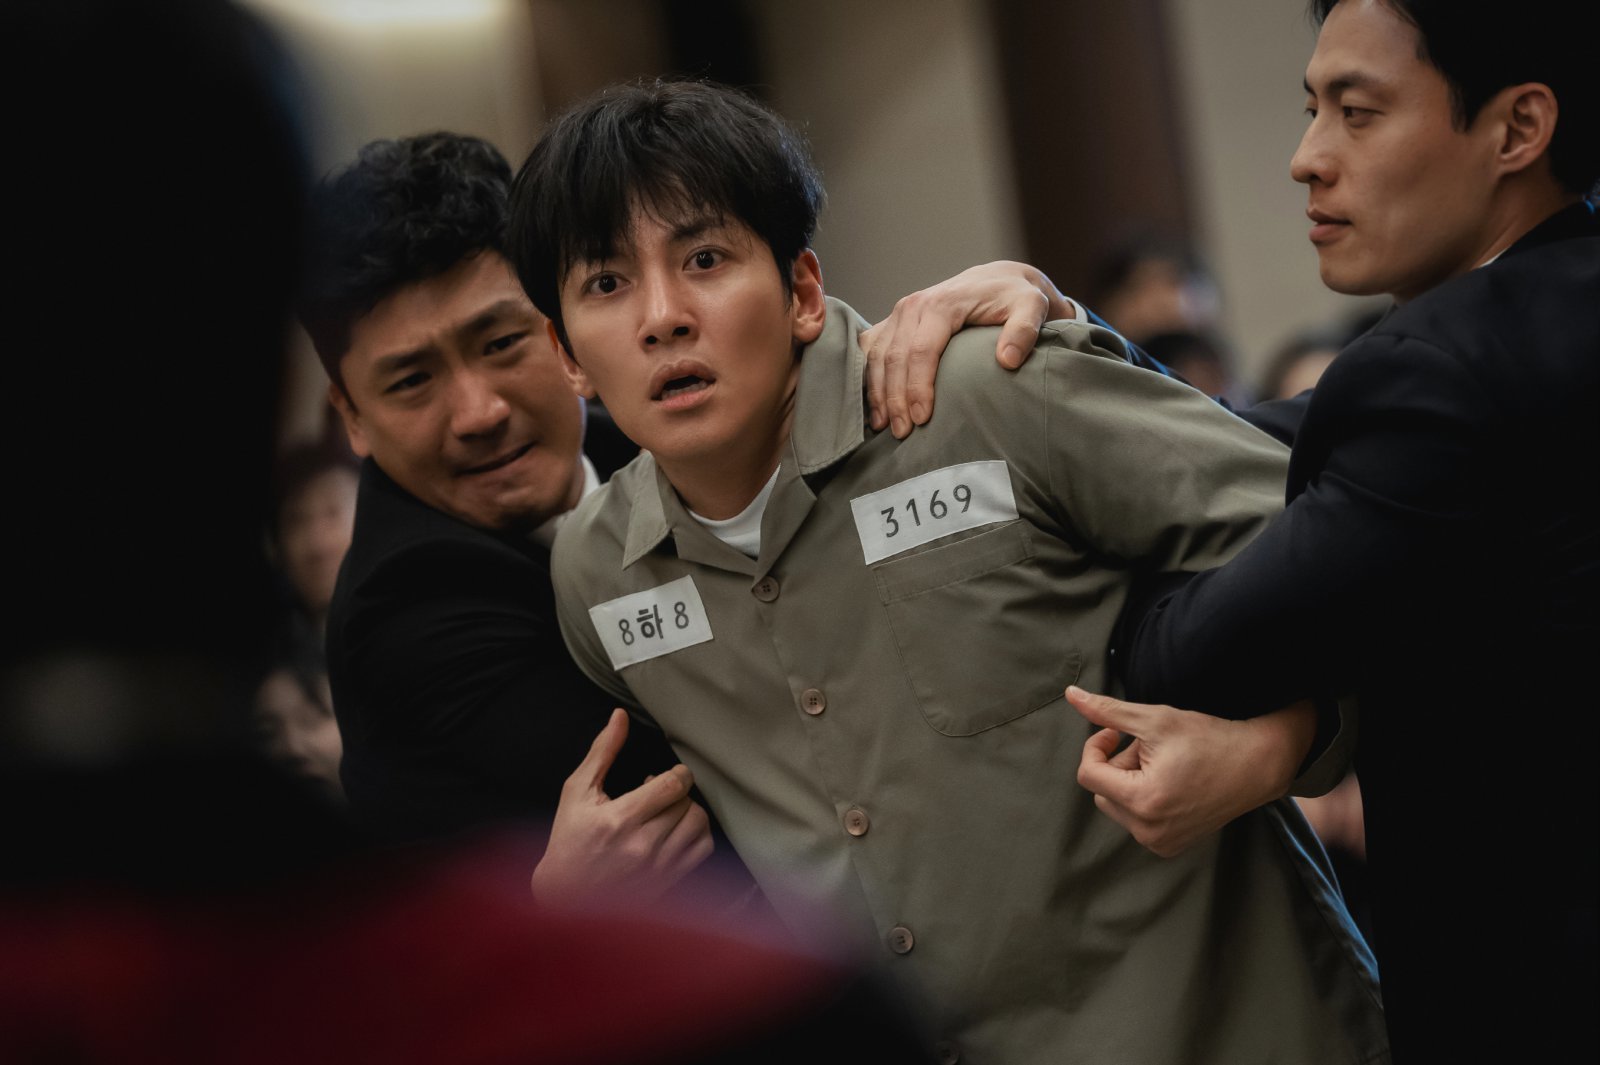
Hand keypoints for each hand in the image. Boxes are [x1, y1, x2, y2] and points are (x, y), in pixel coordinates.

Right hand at [531, 709, 713, 905]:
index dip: (677, 772)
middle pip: (687, 802)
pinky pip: (702, 850)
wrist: (565, 899)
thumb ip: (602, 752)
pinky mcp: (667, 882)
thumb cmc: (568, 841)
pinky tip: (678, 831)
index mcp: (619, 819)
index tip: (668, 774)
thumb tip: (619, 716)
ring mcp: (658, 868)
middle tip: (659, 794)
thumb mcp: (577, 791)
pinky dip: (698, 834)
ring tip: (668, 811)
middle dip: (678, 791)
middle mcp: (643, 846)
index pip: (672, 784)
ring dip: (689, 810)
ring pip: (699, 824)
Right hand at [859, 261, 1071, 438]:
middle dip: (895, 398)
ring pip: (877, 356)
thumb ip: (1024, 331)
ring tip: (885, 426)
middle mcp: (913, 306)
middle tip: (903, 433)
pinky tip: (875, 406)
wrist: (997, 279)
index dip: (918, 387)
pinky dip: (869, 379)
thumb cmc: (1014, 297)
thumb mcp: (1031, 307)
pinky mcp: (893, 321)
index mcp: (942, 304)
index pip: (922, 350)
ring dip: (878, 393)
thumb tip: (1008, 360)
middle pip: (895, 357)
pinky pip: (871, 350)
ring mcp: (899, 313)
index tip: (923, 419)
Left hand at [1068, 686, 1315, 856]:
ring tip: (1162, 764)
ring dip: (1129, 781)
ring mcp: (1160, 843)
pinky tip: (1171, 783)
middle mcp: (1148, 831)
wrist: (1257, 765)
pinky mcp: (1170, 846)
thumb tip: (1070, 694)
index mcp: (1142, 801)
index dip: (1096, 746)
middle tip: (1148, 747)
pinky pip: (1136, 820)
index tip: (1116, 732)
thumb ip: (1107, 711)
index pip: (1088, 774)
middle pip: (1102, 791)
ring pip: (1117, 806)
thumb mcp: (1154, 719)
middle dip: (1117, 765)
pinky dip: (1143, 799)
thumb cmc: (1208, 739)